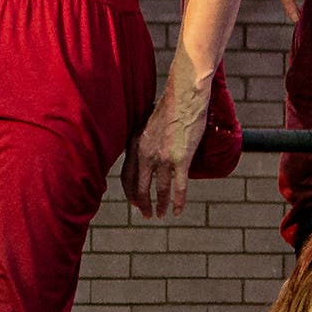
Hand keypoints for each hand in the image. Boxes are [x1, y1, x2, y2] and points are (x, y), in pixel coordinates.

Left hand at [124, 68, 214, 218]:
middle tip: (147, 214)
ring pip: (159, 190)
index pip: (126, 177)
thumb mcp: (147, 123)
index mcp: (135, 145)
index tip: (134, 202)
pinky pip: (178, 187)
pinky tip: (177, 211)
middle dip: (143, 204)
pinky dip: (177, 202)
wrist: (184, 97)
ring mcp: (163, 158)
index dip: (130, 192)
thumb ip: (145, 138)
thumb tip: (147, 146)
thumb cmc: (169, 105)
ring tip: (162, 215)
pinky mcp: (180, 159)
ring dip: (160, 205)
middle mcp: (145, 154)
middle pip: (140, 187)